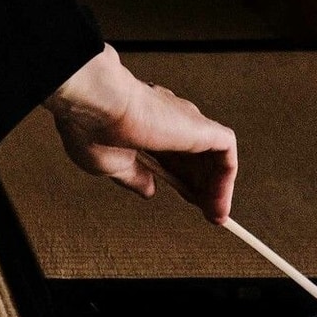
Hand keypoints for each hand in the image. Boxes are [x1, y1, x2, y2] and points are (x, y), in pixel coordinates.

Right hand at [43, 45, 237, 223]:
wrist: (95, 102)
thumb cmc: (91, 127)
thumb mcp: (113, 164)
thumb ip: (135, 176)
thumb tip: (149, 189)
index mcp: (144, 125)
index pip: (174, 154)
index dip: (182, 179)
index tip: (188, 198)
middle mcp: (168, 119)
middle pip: (196, 156)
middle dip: (204, 185)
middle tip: (209, 212)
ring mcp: (185, 122)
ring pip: (214, 154)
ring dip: (217, 186)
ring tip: (217, 214)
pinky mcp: (200, 128)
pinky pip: (226, 153)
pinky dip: (226, 179)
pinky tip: (219, 202)